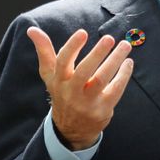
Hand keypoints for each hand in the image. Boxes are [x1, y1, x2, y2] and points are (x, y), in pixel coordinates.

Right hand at [26, 26, 133, 149]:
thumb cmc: (62, 92)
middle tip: (109, 38)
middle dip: (97, 53)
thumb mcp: (50, 75)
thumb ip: (44, 51)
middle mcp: (71, 92)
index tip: (83, 32)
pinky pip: (115, 90)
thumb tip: (31, 29)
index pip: (63, 62)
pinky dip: (124, 75)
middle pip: (84, 71)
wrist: (71, 129)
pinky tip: (128, 62)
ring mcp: (87, 102)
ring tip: (125, 45)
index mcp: (58, 80)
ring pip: (102, 78)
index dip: (72, 47)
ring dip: (115, 60)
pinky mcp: (102, 109)